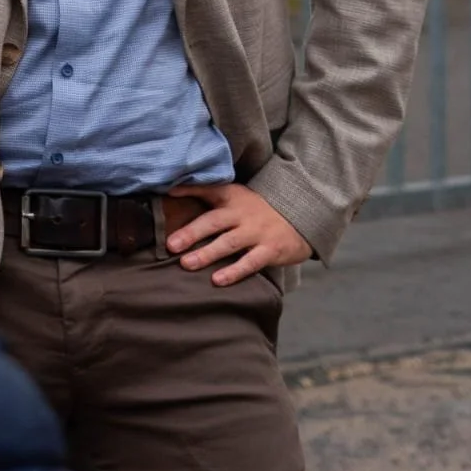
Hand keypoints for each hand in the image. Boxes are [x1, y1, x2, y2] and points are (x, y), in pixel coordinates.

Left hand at [165, 183, 313, 285]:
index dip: (190, 189)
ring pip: (229, 243)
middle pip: (214, 222)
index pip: (210, 190)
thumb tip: (170, 190)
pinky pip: (250, 262)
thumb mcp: (235, 195)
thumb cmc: (257, 208)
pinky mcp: (271, 250)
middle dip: (192, 233)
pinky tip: (217, 280)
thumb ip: (206, 192)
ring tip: (187, 264)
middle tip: (171, 245)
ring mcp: (257, 232)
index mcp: (232, 197)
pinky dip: (234, 272)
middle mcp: (242, 214)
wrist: (303, 215)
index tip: (168, 193)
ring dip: (207, 254)